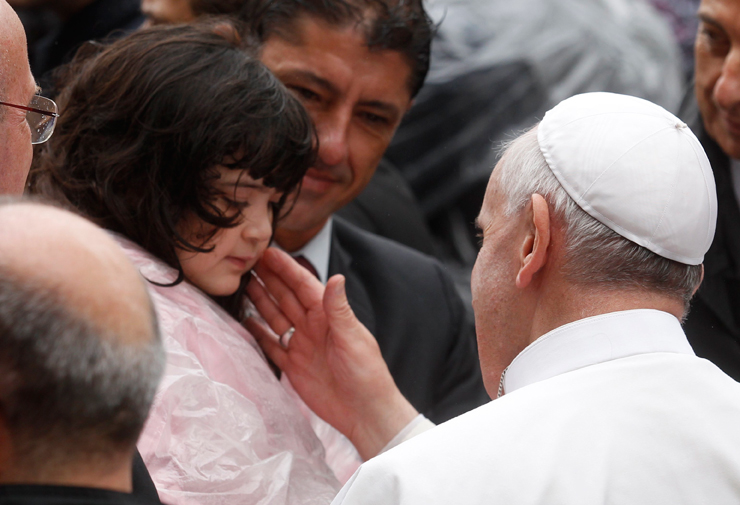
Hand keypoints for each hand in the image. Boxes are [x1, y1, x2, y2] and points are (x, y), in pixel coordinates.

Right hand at [245, 247, 417, 459]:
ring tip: (243, 284)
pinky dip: (259, 334)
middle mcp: (314, 326)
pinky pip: (272, 346)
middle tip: (248, 261)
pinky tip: (246, 321)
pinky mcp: (294, 366)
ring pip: (276, 317)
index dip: (286, 268)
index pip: (303, 285)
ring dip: (261, 300)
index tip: (268, 252)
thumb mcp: (353, 338)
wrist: (364, 412)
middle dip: (269, 278)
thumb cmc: (367, 374)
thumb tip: (336, 277)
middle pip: (286, 297)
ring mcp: (303, 345)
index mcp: (329, 316)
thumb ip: (339, 309)